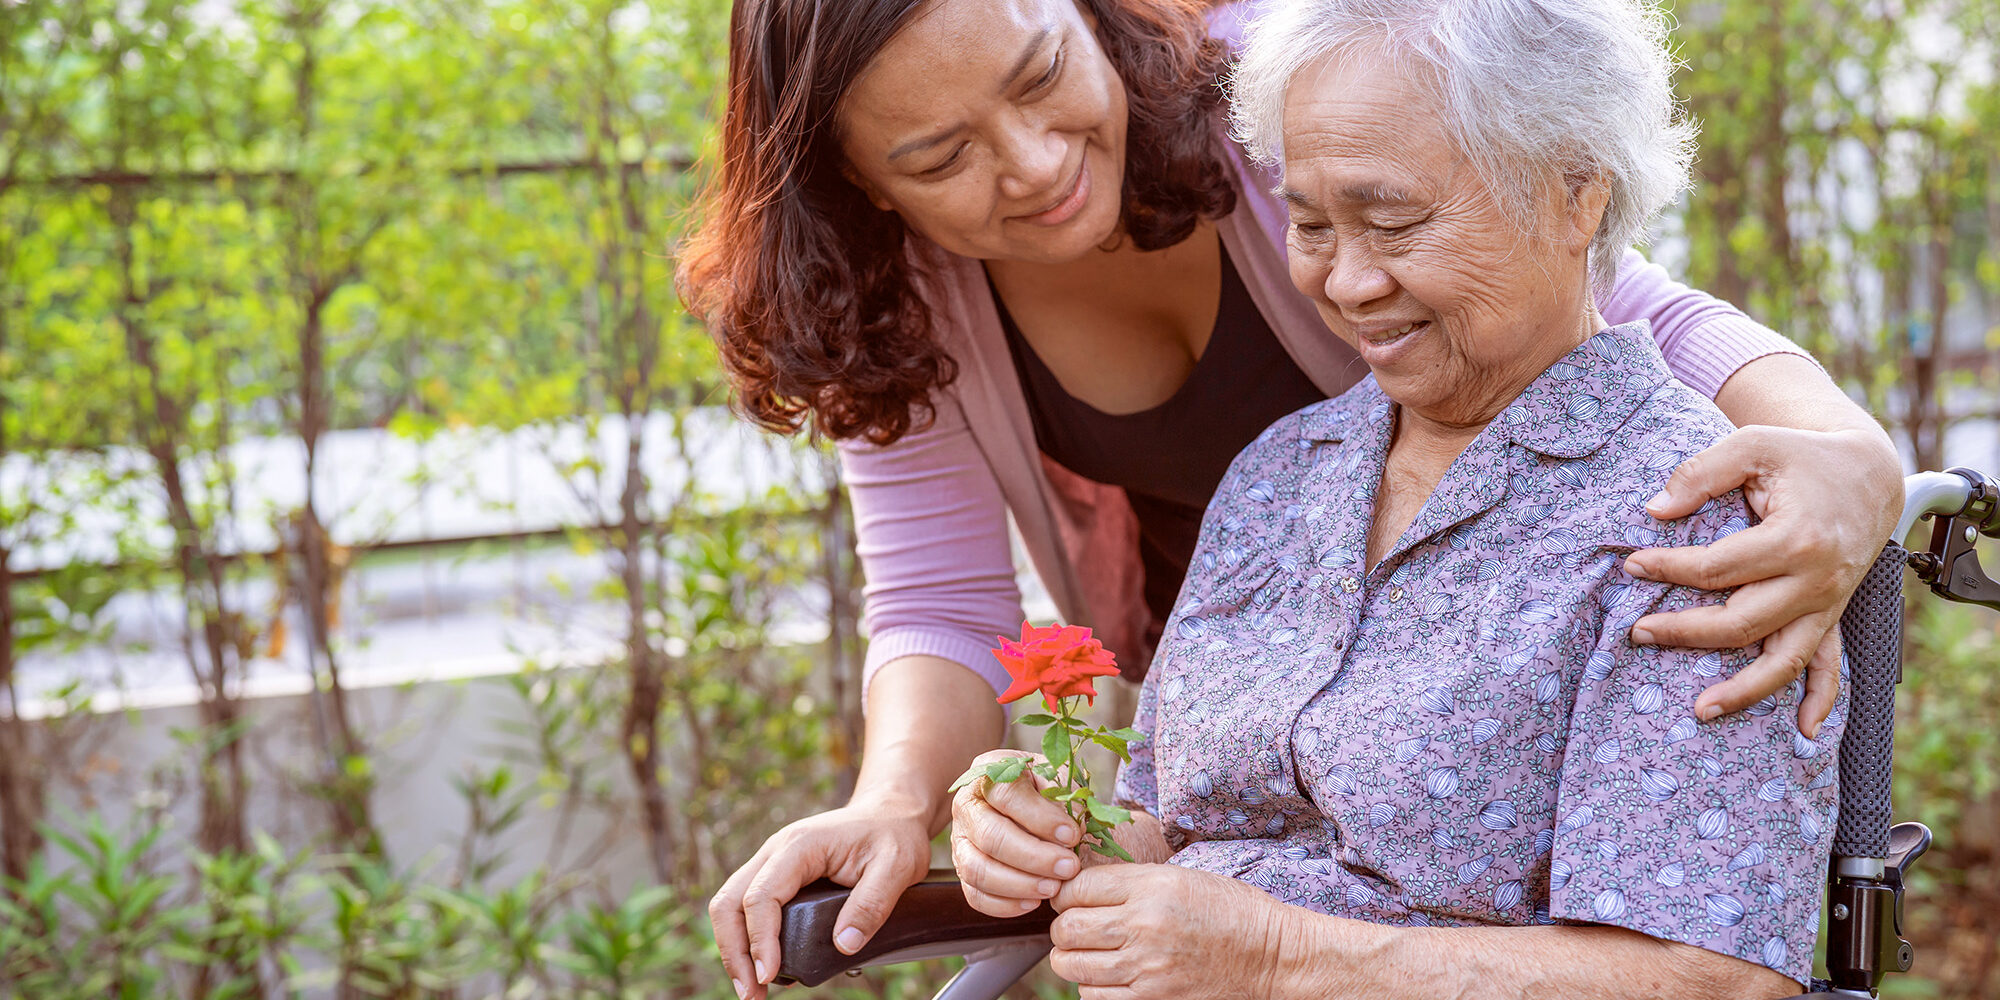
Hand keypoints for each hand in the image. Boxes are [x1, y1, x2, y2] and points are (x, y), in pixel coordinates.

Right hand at [708, 799, 931, 999]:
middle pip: (729, 902)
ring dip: (733, 949)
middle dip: (734, 951)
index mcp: (800, 846)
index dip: (760, 940)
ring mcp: (771, 863)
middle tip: (751, 994)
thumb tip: (843, 945)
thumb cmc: (894, 835)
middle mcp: (776, 852)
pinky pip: (746, 907)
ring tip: (751, 988)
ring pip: (730, 906)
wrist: (890, 813)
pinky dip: (745, 939)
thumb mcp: (897, 867)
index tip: (769, 975)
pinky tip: (761, 966)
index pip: (761, 896)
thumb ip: (872, 904)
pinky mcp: (776, 877)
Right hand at [950, 749, 1090, 915]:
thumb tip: (1075, 828)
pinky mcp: (963, 870)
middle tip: (1069, 867)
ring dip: (1019, 884)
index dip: (1041, 818)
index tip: (1073, 836)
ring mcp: (960, 840)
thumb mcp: (1057, 778)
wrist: (1025, 802)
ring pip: (978, 869)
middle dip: (1034, 857)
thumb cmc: (1044, 789)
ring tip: (1053, 887)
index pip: (1008, 795)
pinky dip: (1004, 905)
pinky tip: (1033, 902)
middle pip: (991, 836)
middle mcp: (967, 805)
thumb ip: (1066, 797)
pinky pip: (975, 895)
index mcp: (989, 772)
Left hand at [1047, 864, 1358, 999]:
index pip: (1077, 888)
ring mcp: (1147, 968)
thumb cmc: (1229, 910)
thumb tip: (1077, 889)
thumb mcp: (1181, 877)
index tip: (1074, 897)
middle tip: (1078, 926)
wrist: (1272, 957)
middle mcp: (1144, 926)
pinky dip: (1093, 985)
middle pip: (1066, 928)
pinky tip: (1110, 975)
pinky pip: (1094, 995)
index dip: (1067, 892)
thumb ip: (1129, 882)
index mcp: (1152, 887)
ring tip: (1091, 951)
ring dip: (1073, 957)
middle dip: (1064, 926)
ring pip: (1071, 965)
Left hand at [1625, 425, 1899, 735]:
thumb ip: (1701, 473)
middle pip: (1742, 623)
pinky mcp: (1833, 614)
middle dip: (1684, 632)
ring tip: (1700, 710)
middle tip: (1637, 632)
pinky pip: (1830, 666)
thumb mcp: (1753, 444)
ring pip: (1784, 660)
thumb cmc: (1803, 457)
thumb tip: (1655, 510)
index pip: (1717, 569)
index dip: (1668, 569)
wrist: (1866, 473)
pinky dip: (1820, 700)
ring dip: (1744, 691)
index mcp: (1795, 539)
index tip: (1633, 565)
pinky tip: (1802, 730)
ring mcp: (1828, 604)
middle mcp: (1816, 580)